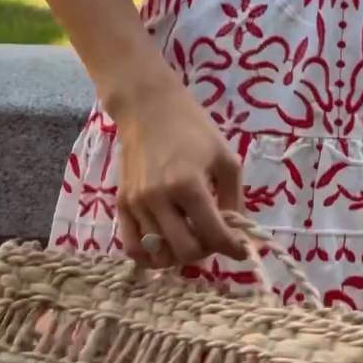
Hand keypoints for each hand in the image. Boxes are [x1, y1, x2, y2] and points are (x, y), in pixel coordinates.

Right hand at [115, 75, 246, 266]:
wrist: (147, 107)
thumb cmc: (192, 129)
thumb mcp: (225, 159)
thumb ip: (234, 199)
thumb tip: (238, 233)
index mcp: (189, 185)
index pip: (214, 235)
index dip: (233, 249)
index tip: (241, 250)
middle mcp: (159, 199)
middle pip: (186, 252)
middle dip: (206, 251)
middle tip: (212, 238)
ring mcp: (137, 204)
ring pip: (160, 253)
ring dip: (180, 252)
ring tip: (189, 237)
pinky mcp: (121, 205)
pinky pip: (132, 247)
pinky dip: (150, 255)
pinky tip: (163, 247)